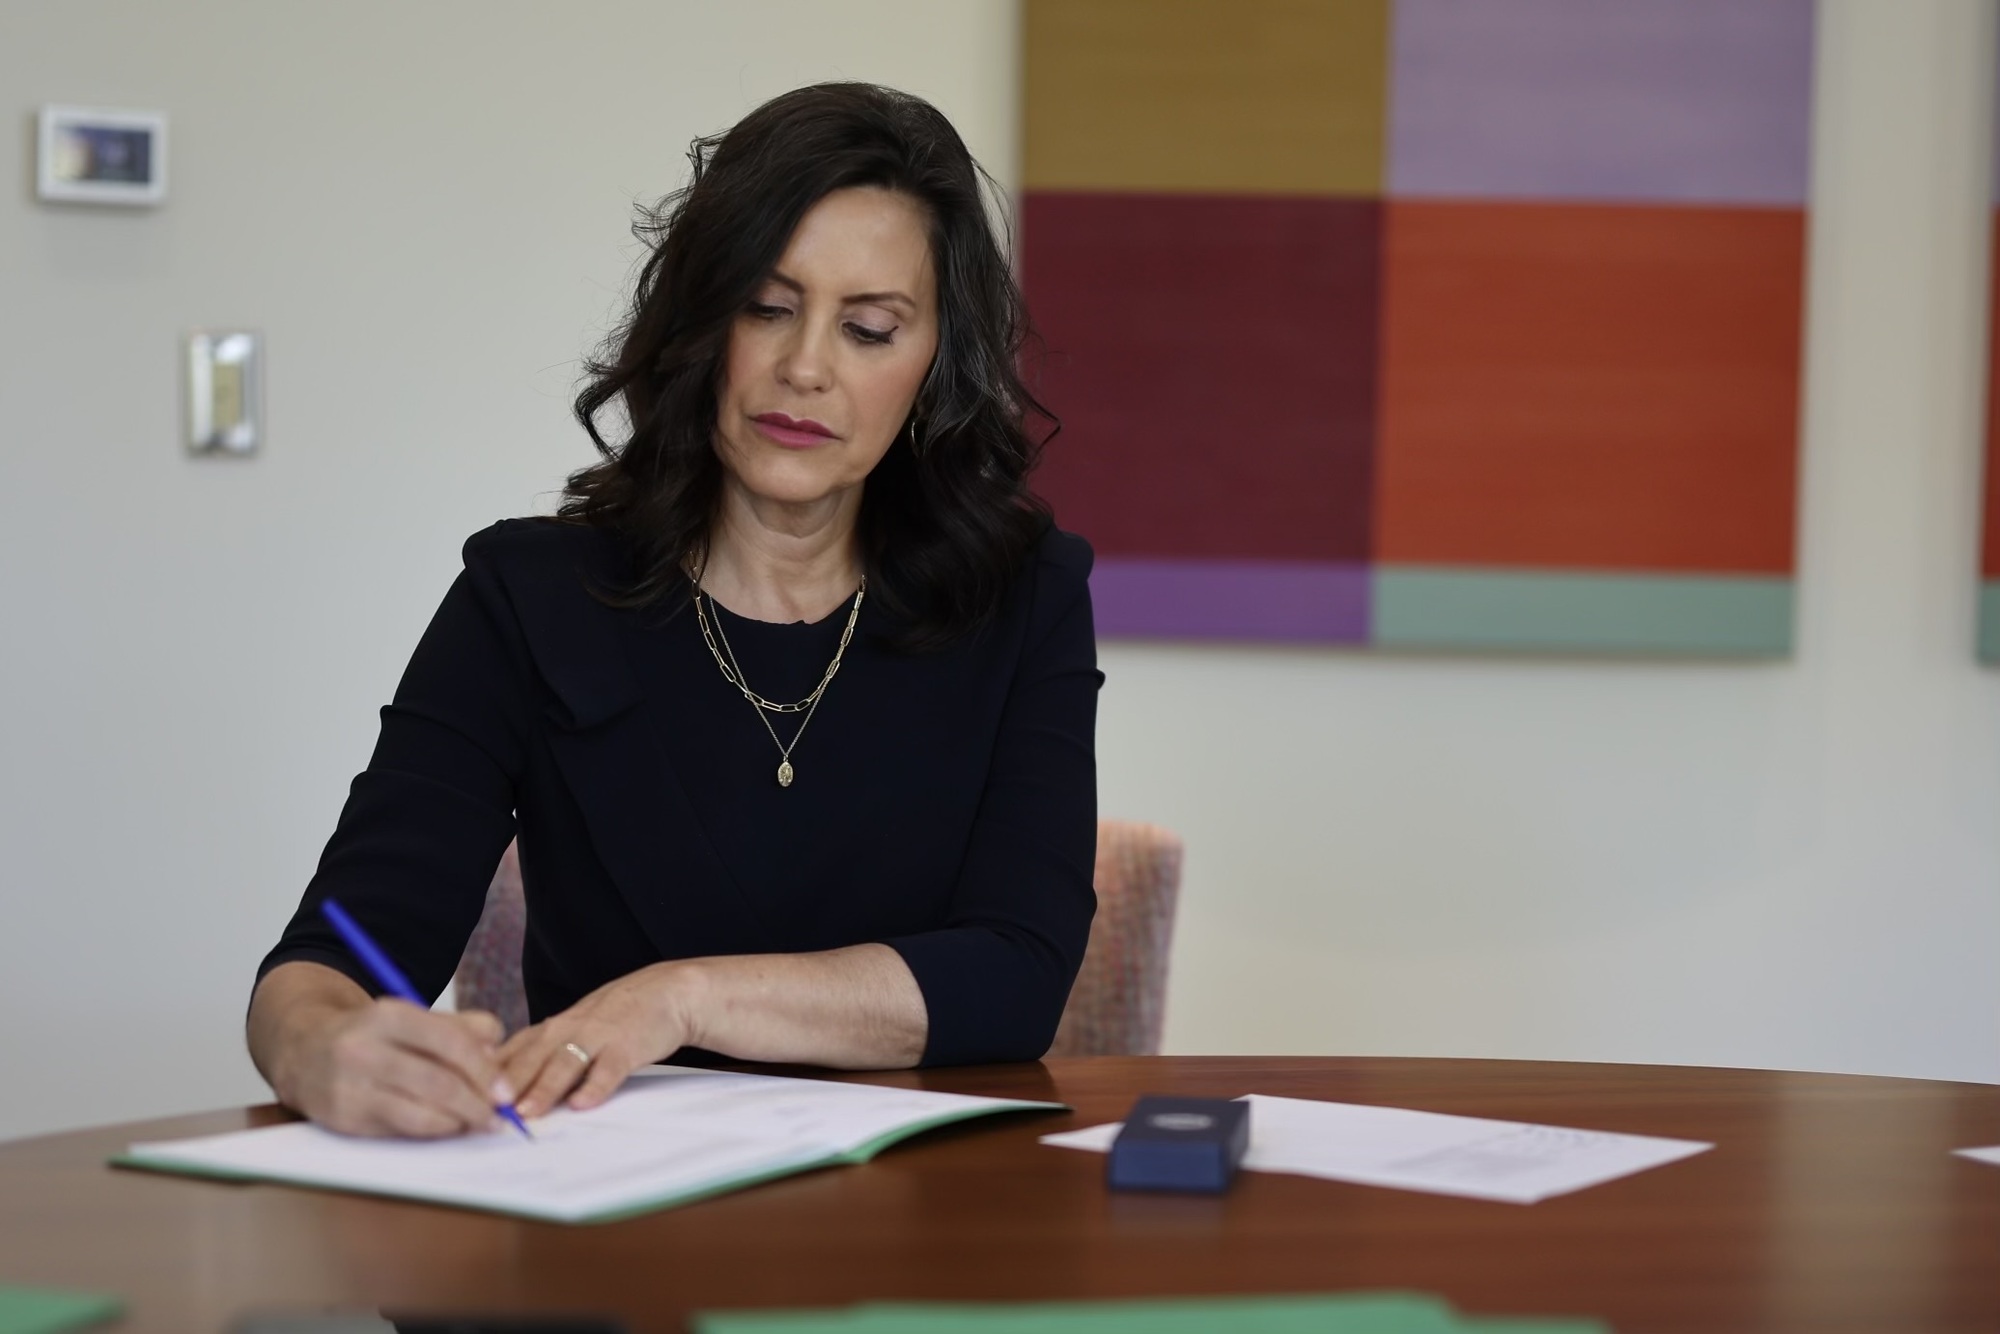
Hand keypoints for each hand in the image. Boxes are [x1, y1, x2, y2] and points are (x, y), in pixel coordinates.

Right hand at [283, 998, 513, 1137]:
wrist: (303, 1051)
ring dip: (458, 1123)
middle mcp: (365, 1049)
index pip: (451, 1042)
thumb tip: (497, 1052)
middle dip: (477, 1104)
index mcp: (389, 1015)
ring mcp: (350, 1086)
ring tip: (478, 1124)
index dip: (485, 1071)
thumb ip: (461, 1027)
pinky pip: (398, 1131)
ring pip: (420, 1113)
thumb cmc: (373, 1036)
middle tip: (498, 1116)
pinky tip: (446, 1128)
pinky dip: (430, 1132)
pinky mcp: (342, 1118)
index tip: (506, 1092)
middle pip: (439, 1082)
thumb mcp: (413, 1018)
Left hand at [500, 962, 695, 1116]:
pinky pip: (609, 1068)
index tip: (464, 1102)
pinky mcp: (627, 1045)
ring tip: (527, 1113)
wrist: (665, 993)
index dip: (483, 1077)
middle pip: (529, 1059)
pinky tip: (583, 1104)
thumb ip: (539, 1056)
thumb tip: (498, 1092)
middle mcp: (566, 1030)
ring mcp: (597, 1036)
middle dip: (505, 1086)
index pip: (508, 1054)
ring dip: (544, 1088)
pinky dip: (596, 1086)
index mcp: (549, 1030)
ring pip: (564, 1063)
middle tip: (484, 1112)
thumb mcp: (569, 1031)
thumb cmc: (613, 1018)